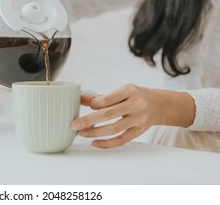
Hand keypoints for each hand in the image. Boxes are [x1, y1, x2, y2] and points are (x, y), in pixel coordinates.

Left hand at [71, 84, 194, 148]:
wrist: (160, 105)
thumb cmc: (136, 96)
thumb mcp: (122, 91)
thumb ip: (102, 96)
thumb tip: (81, 98)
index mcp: (130, 91)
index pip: (107, 99)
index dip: (93, 104)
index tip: (85, 106)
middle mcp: (136, 105)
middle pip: (109, 114)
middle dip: (89, 120)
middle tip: (74, 125)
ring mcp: (139, 119)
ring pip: (114, 129)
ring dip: (95, 132)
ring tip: (82, 133)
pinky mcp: (139, 131)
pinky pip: (121, 140)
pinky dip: (107, 143)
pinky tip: (94, 142)